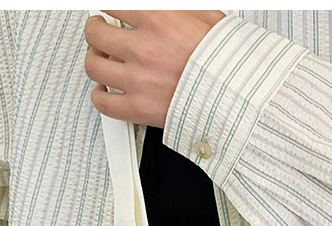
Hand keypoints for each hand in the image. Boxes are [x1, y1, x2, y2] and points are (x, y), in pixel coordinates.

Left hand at [84, 10, 225, 126]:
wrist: (237, 100)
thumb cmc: (228, 64)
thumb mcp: (208, 19)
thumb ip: (182, 9)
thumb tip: (171, 8)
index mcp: (158, 20)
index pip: (113, 3)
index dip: (108, 7)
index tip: (111, 12)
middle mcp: (143, 49)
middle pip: (96, 33)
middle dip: (96, 30)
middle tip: (101, 32)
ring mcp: (137, 81)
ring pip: (94, 67)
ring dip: (95, 60)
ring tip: (102, 60)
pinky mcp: (139, 109)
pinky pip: (103, 103)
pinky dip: (100, 96)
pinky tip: (105, 91)